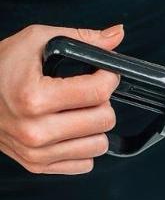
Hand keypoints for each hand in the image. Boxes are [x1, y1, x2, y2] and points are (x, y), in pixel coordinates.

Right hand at [0, 24, 123, 173]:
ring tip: (78, 112)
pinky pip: (86, 164)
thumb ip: (81, 38)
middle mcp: (34, 130)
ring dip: (95, 127)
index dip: (109, 78)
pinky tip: (69, 131)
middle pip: (104, 120)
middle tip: (88, 93)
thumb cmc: (0, 68)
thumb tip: (117, 34)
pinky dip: (83, 147)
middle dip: (103, 102)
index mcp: (33, 97)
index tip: (105, 73)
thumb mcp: (36, 41)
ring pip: (99, 145)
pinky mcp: (37, 165)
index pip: (98, 92)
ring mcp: (36, 152)